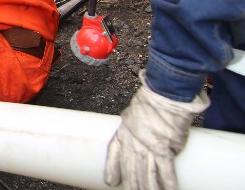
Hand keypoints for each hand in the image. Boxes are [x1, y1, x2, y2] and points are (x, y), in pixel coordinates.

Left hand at [104, 70, 208, 189]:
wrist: (163, 96)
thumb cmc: (151, 101)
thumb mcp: (133, 112)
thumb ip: (132, 122)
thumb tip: (133, 124)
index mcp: (123, 132)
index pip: (114, 154)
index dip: (112, 169)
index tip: (110, 182)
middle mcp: (133, 143)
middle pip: (130, 169)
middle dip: (132, 184)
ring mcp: (148, 148)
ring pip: (146, 174)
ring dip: (148, 188)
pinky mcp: (164, 149)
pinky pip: (165, 171)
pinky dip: (168, 183)